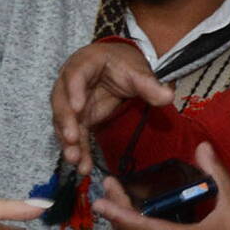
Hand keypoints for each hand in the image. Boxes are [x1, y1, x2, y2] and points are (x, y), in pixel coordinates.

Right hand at [51, 41, 169, 177]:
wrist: (118, 68)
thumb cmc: (124, 64)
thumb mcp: (137, 71)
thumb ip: (150, 84)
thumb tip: (168, 96)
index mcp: (85, 63)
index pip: (75, 75)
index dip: (74, 91)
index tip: (77, 108)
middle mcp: (70, 82)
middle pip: (61, 101)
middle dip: (66, 122)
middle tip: (72, 139)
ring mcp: (71, 102)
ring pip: (64, 122)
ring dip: (68, 142)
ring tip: (75, 160)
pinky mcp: (77, 119)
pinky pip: (74, 136)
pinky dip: (78, 150)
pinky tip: (83, 166)